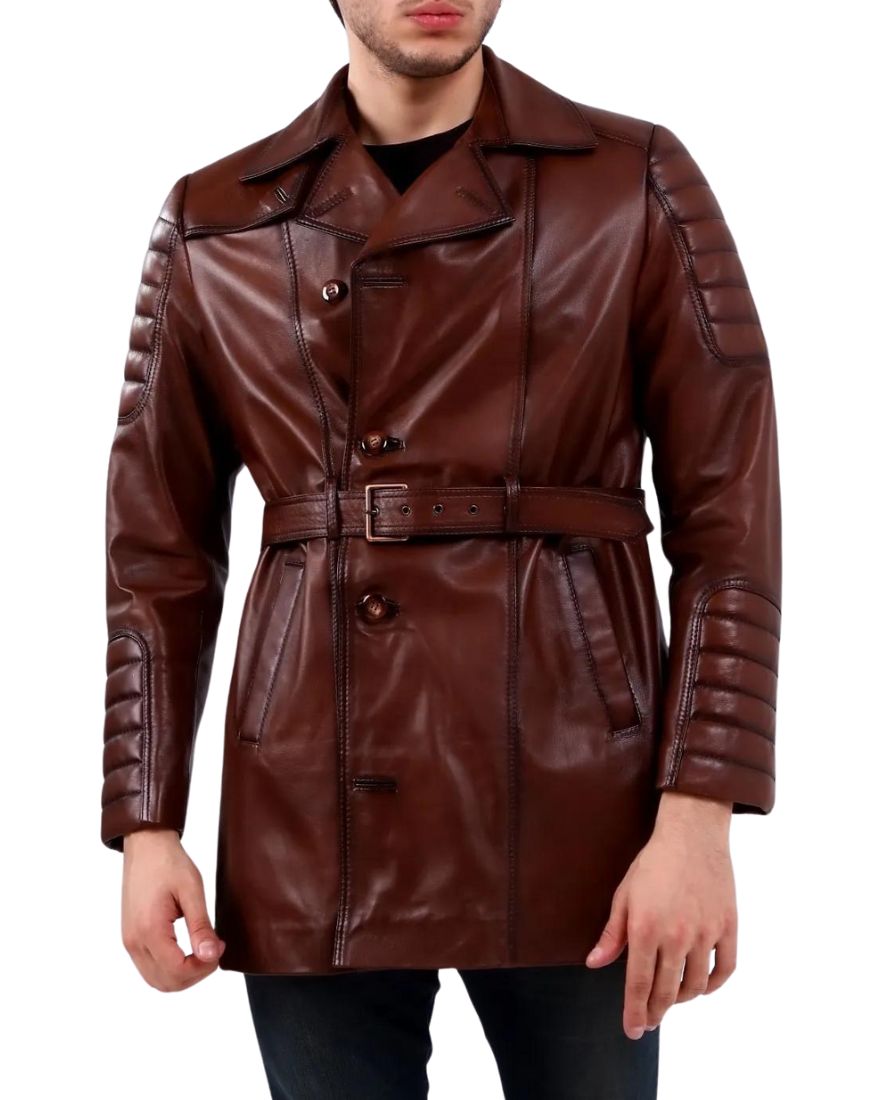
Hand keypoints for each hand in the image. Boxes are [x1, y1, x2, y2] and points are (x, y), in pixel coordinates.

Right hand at [121, 826, 225, 990]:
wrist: (145, 845)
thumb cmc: (168, 862)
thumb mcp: (192, 890)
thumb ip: (201, 926)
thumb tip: (211, 955)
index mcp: (149, 930)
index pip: (177, 971)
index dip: (204, 967)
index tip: (219, 947)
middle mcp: (134, 941)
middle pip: (165, 983)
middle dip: (195, 975)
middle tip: (213, 951)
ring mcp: (129, 941)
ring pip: (156, 979)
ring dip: (182, 974)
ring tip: (202, 950)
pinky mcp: (130, 937)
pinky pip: (149, 967)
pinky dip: (169, 967)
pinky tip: (187, 950)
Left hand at [585, 791, 736, 1039]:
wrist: (692, 834)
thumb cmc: (653, 863)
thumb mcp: (624, 895)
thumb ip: (612, 934)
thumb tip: (594, 964)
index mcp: (646, 929)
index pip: (638, 985)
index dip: (634, 1012)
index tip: (632, 1030)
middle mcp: (676, 936)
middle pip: (666, 992)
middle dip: (655, 1012)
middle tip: (648, 1022)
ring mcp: (705, 933)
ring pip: (695, 985)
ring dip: (681, 999)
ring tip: (670, 998)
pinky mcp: (728, 927)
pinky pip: (724, 969)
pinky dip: (712, 985)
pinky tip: (700, 986)